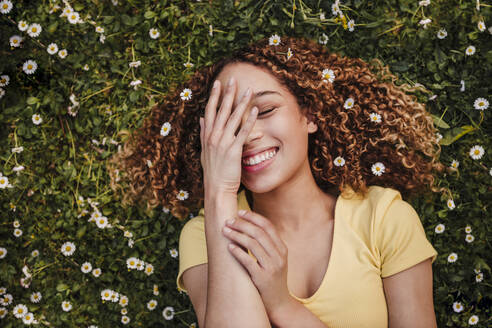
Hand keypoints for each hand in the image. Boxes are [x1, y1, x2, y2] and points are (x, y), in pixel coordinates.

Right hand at [199, 78, 258, 194]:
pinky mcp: (233, 150)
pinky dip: (249, 120)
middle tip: (232, 79)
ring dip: (241, 103)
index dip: (213, 96)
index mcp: (207, 136)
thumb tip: (201, 119)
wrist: (217, 189)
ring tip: (248, 90)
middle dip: (227, 94)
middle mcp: (213, 137)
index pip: (209, 111)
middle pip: (221, 111)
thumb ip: (203, 133)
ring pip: (233, 118)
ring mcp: (223, 143)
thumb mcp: (205, 151)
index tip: (217, 83)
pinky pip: (243, 132)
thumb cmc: (213, 172)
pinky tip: (255, 110)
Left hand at [222, 210, 291, 320]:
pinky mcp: (262, 278)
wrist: (280, 302)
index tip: (240, 212)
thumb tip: (250, 226)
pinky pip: (248, 261)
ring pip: (253, 244)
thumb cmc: (273, 278)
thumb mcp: (276, 259)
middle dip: (242, 224)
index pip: (268, 226)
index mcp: (282, 248)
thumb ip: (268, 245)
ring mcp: (272, 267)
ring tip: (225, 231)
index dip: (253, 217)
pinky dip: (238, 252)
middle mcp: (279, 256)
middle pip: (259, 232)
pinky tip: (229, 247)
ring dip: (237, 235)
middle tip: (229, 220)